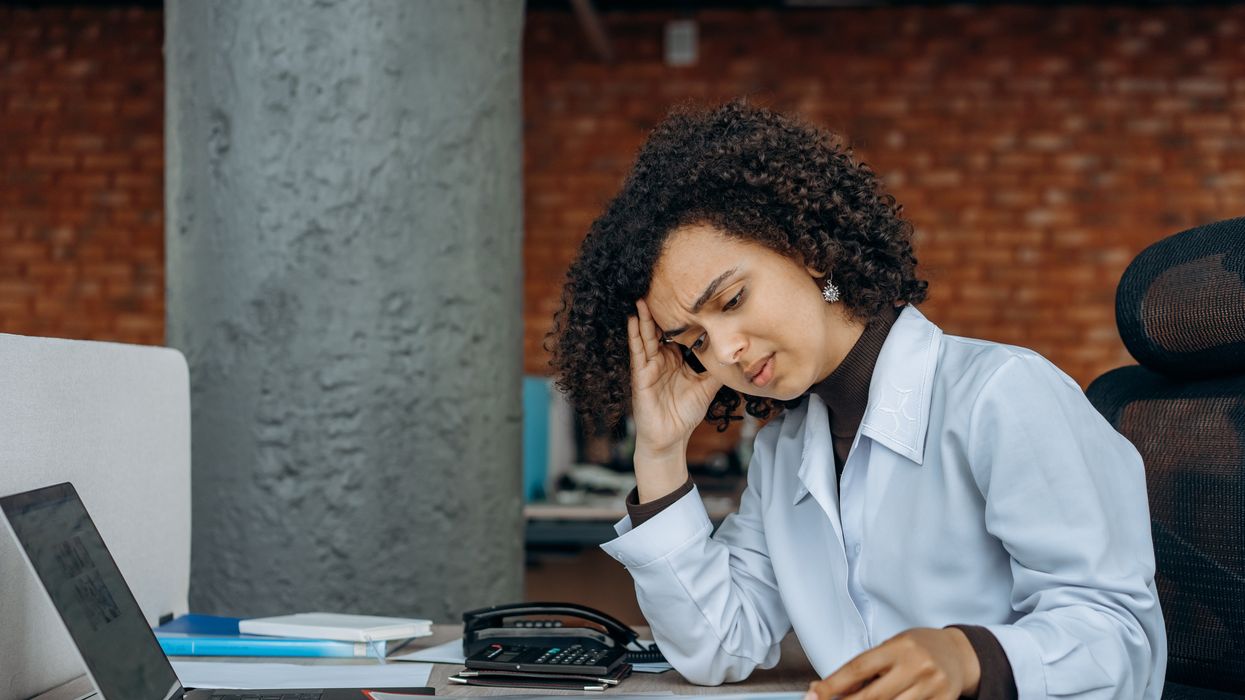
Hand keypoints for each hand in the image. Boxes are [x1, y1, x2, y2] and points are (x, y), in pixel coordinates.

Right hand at [627, 298, 723, 455]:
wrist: (670, 439)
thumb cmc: (685, 414)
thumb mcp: (708, 387)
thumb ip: (718, 370)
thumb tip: (738, 356)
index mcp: (675, 360)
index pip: (677, 333)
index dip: (681, 316)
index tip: (686, 295)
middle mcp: (661, 360)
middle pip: (660, 330)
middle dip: (659, 310)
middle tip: (660, 286)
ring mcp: (649, 366)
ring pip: (647, 336)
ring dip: (644, 317)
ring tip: (642, 296)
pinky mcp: (641, 375)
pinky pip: (638, 352)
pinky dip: (635, 335)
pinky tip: (633, 320)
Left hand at [804, 628, 979, 699]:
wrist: (958, 654)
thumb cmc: (918, 648)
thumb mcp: (891, 647)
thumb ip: (866, 668)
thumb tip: (829, 688)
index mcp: (899, 647)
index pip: (858, 668)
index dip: (833, 684)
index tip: (814, 693)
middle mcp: (916, 666)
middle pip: (872, 696)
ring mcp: (932, 686)